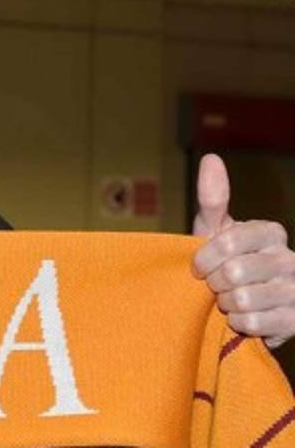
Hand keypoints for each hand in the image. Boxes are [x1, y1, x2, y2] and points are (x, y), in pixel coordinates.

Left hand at [191, 154, 294, 348]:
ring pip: (243, 300)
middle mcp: (290, 258)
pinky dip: (238, 323)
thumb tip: (211, 158)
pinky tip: (242, 316)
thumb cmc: (222, 261)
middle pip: (234, 273)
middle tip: (216, 286)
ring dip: (226, 305)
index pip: (227, 242)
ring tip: (229, 300)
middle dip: (214, 284)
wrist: (242, 304)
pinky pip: (253, 324)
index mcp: (270, 232)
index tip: (197, 268)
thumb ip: (213, 198)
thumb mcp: (214, 230)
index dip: (204, 259)